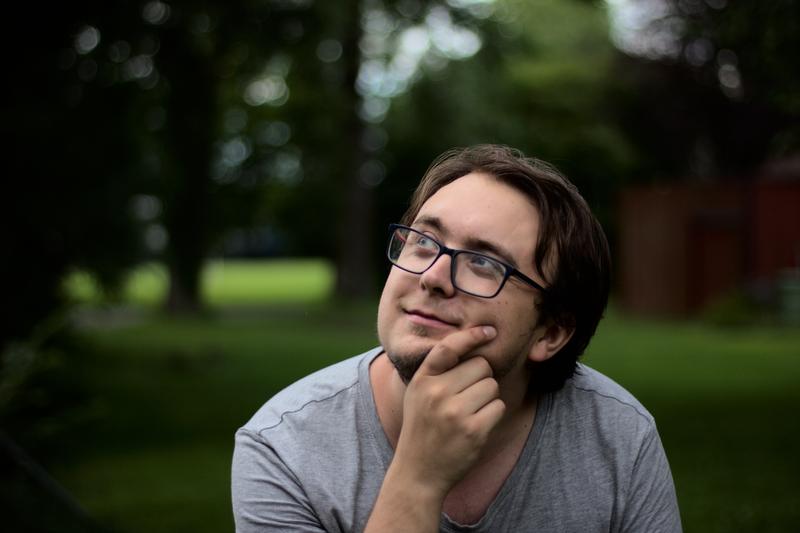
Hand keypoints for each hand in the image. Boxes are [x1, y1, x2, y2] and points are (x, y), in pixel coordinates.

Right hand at [393, 325, 505, 496]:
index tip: (489, 331)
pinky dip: (493, 414)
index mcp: (422, 380)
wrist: (418, 471)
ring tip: (469, 412)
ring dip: (488, 397)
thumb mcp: (418, 394)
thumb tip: (471, 344)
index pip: (449, 347)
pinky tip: (476, 425)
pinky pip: (498, 406)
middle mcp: (437, 393)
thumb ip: (438, 370)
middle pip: (481, 366)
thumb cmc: (422, 428)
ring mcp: (455, 412)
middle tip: (466, 397)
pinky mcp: (473, 430)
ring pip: (492, 386)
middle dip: (481, 378)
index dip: (472, 336)